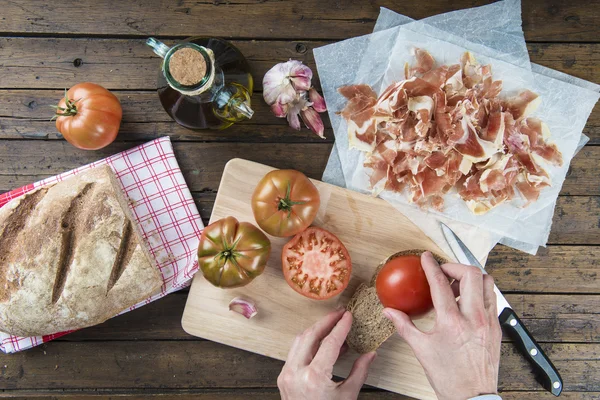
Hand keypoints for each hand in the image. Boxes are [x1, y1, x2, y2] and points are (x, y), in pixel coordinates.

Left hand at [278, 309, 376, 399]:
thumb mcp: (348, 396)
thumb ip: (359, 372)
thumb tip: (370, 353)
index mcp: (314, 377)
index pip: (329, 343)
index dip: (340, 327)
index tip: (348, 316)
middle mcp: (296, 373)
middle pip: (310, 336)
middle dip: (326, 322)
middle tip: (340, 314)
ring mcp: (286, 375)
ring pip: (299, 341)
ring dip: (316, 330)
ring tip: (332, 324)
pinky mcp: (283, 378)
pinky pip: (295, 352)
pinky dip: (308, 343)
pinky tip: (322, 342)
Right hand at [383, 252, 501, 399]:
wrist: (472, 396)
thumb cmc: (448, 377)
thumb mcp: (421, 350)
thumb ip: (405, 326)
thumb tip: (390, 312)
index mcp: (451, 322)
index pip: (441, 283)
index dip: (432, 265)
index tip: (427, 258)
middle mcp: (473, 318)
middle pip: (471, 274)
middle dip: (455, 266)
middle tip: (443, 271)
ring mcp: (488, 321)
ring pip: (487, 283)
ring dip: (472, 277)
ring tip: (458, 284)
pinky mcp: (496, 328)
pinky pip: (492, 299)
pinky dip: (480, 292)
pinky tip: (468, 301)